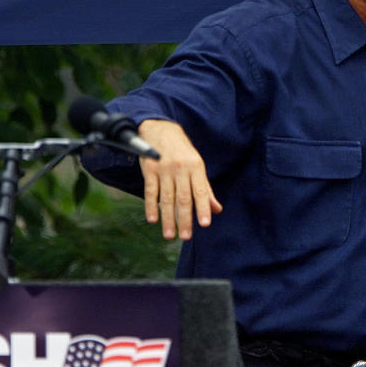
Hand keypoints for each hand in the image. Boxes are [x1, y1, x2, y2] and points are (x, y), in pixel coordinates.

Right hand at [136, 119, 222, 239]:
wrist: (160, 129)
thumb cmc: (182, 152)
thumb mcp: (197, 166)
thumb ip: (205, 189)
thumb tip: (216, 210)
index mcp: (196, 167)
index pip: (200, 191)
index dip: (203, 208)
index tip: (204, 224)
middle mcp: (180, 168)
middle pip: (183, 197)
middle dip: (184, 219)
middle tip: (186, 237)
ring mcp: (164, 169)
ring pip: (167, 198)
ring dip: (168, 218)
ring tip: (169, 235)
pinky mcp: (149, 170)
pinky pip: (150, 191)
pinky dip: (151, 206)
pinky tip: (153, 220)